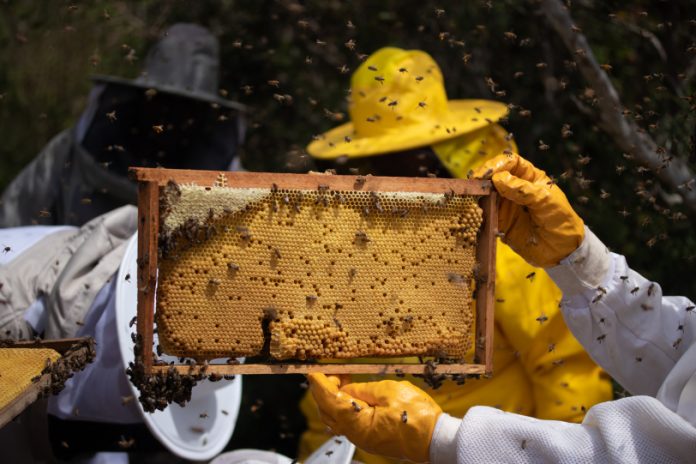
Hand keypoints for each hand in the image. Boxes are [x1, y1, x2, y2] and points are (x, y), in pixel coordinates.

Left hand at [308, 373, 441, 462]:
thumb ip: (363, 389)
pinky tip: (355, 392)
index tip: (311, 370)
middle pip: (328, 410)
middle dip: (325, 389)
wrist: (437, 439)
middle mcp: (356, 435)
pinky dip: (345, 405)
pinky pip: (349, 421)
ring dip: (335, 397)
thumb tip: (347, 388)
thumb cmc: (418, 417)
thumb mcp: (389, 392)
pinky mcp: (371, 437)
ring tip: (344, 379)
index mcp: (357, 423)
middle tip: (333, 370)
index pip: (329, 399)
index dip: (318, 382)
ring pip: (337, 417)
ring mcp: (363, 438)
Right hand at [472, 153, 583, 266]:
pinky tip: (473, 212)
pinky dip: (478, 213)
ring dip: (478, 195)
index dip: (497, 164)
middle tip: (473, 185)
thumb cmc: (561, 220)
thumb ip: (523, 190)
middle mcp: (515, 189)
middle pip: (494, 176)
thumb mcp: (546, 201)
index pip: (510, 162)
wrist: (563, 250)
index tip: (487, 173)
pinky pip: (485, 214)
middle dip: (482, 178)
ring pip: (486, 194)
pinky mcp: (500, 222)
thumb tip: (498, 179)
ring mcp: (506, 205)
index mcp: (529, 177)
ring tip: (471, 197)